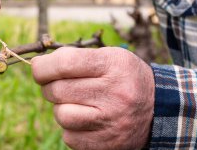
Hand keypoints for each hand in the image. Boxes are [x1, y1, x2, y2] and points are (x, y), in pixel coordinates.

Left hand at [31, 47, 153, 149]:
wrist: (158, 109)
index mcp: (113, 66)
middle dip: (49, 86)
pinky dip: (70, 127)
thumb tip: (38, 66)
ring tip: (74, 103)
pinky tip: (85, 119)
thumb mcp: (109, 56)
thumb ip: (75, 57)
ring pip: (61, 115)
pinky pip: (69, 136)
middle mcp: (114, 94)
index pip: (64, 63)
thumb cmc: (124, 77)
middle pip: (57, 90)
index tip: (38, 67)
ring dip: (60, 108)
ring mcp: (111, 122)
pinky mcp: (106, 144)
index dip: (43, 66)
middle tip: (58, 85)